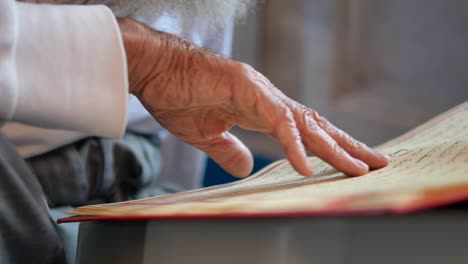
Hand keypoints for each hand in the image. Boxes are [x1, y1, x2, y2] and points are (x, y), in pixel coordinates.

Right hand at [118, 18, 388, 176]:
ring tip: (359, 167)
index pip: (303, 130)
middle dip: (346, 145)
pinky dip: (293, 144)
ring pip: (305, 123)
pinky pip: (276, 121)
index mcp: (260, 109)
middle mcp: (267, 99)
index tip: (349, 162)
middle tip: (376, 163)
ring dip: (333, 146)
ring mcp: (260, 92)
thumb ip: (229, 151)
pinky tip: (306, 167)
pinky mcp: (247, 89)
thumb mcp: (206, 136)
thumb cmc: (176, 97)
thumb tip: (246, 169)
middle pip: (315, 125)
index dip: (327, 147)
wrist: (154, 69)